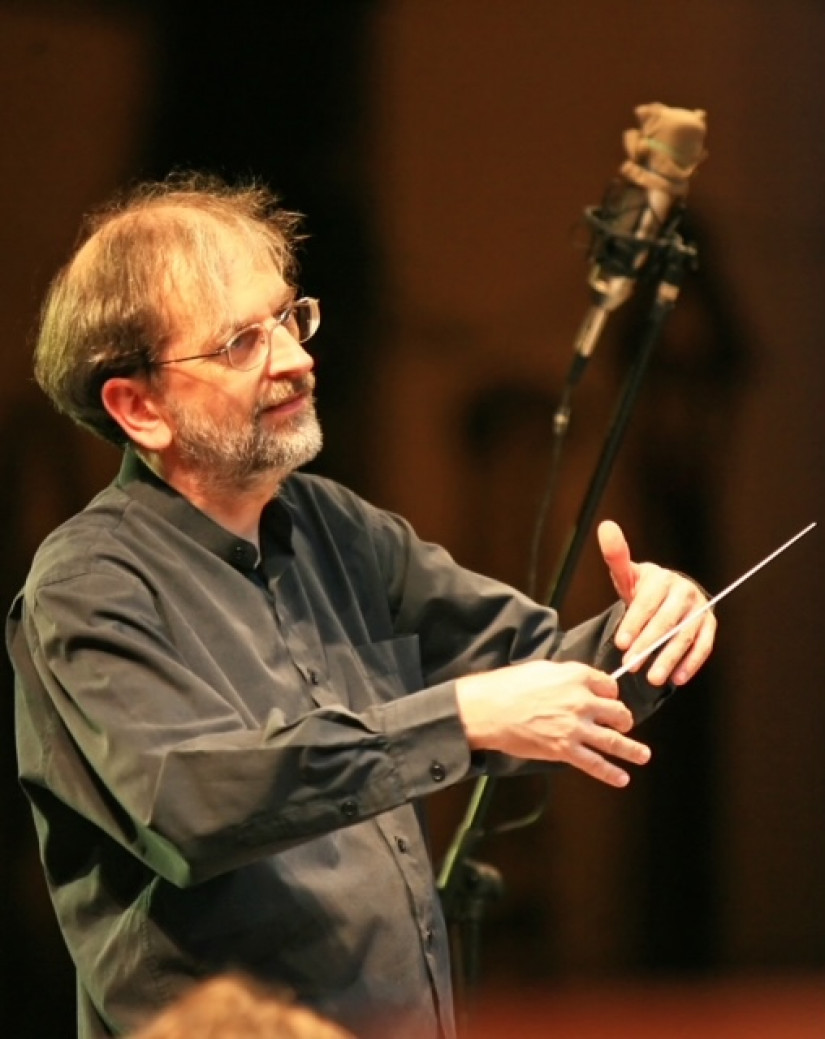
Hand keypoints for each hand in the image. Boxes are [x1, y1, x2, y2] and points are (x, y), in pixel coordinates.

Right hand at [456, 659, 650, 787]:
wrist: (488, 709)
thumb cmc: (508, 686)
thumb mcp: (541, 669)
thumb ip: (566, 675)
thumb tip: (577, 683)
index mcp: (576, 677)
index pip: (608, 684)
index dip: (610, 691)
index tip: (609, 697)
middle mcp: (582, 701)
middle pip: (617, 711)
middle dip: (623, 718)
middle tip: (623, 723)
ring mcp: (575, 728)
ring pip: (613, 740)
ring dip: (632, 749)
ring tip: (643, 755)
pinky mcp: (564, 750)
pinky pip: (595, 764)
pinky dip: (610, 773)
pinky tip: (622, 778)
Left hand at [597, 519, 715, 685]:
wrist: (664, 596)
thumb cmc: (641, 588)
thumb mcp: (626, 575)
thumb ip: (616, 556)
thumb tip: (606, 526)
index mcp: (662, 578)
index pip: (647, 602)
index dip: (634, 623)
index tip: (621, 643)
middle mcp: (684, 591)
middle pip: (666, 621)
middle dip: (648, 645)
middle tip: (631, 665)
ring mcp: (700, 608)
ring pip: (685, 635)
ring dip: (670, 658)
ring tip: (653, 679)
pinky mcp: (709, 624)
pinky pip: (704, 645)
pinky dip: (691, 662)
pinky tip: (677, 678)